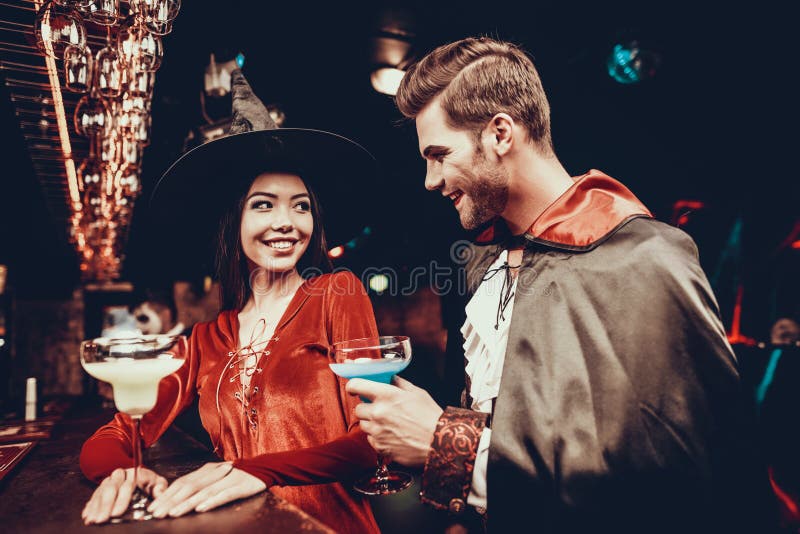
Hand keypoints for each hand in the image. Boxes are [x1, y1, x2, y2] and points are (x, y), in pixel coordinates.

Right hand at [81, 466, 166, 524]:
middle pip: (111, 488)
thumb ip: (160, 487)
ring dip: (95, 507)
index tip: (117, 514)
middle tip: (102, 520)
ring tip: (92, 520)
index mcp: (135, 473)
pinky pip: (94, 495)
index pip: (128, 485)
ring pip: (100, 492)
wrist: (139, 476)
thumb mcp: (158, 483)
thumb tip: (158, 492)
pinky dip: (90, 506)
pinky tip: (86, 516)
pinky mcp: (102, 487)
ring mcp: (109, 480)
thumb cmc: (150, 483)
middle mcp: (120, 475)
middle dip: (106, 505)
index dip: (121, 500)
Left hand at [147, 461, 266, 517]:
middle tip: (156, 513)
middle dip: (170, 501)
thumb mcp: (216, 477)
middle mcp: (214, 472)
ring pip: (203, 491)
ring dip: (186, 503)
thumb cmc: (238, 476)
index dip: (166, 494)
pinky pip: (224, 494)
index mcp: (206, 470)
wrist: (265, 467)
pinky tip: (201, 508)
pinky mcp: (241, 486)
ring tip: (173, 513)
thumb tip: (176, 498)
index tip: (152, 507)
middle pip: (189, 487)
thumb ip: (199, 485)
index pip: (182, 482)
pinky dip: (211, 501)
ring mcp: (228, 478)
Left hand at [346, 376, 442, 466]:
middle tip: (378, 409)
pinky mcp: (380, 447)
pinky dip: (377, 437)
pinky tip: (391, 435)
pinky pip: (370, 439)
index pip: (356, 385)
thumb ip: (398, 383)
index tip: (353, 388)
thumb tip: (388, 377)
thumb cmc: (431, 416)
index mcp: (387, 395)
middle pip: (358, 408)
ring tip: (388, 424)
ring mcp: (378, 431)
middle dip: (366, 408)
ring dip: (371, 423)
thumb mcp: (417, 392)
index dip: (352, 385)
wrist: (440, 443)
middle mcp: (379, 413)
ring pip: (363, 424)